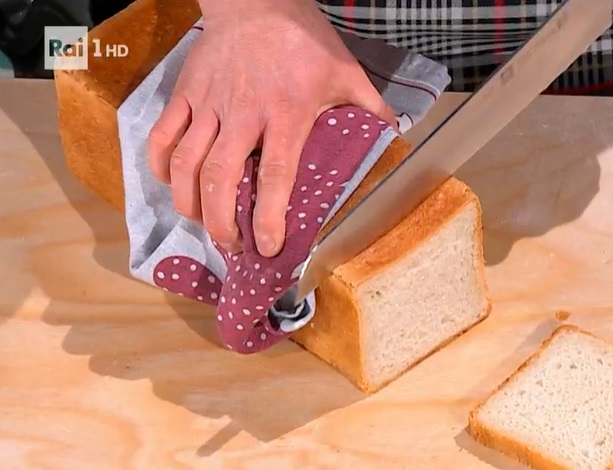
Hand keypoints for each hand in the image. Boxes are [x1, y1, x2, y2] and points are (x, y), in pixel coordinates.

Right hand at [147, 0, 393, 256]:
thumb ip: (370, 110)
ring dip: (191, 204)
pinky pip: (162, 136)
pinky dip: (161, 166)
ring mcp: (208, 104)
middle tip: (234, 247)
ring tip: (205, 226)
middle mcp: (242, 114)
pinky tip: (173, 187)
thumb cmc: (304, 41)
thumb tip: (396, 140)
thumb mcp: (346, 74)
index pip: (274, 175)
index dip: (268, 216)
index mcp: (286, 115)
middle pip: (221, 178)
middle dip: (222, 222)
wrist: (256, 0)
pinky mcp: (185, 93)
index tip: (267, 247)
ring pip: (186, 163)